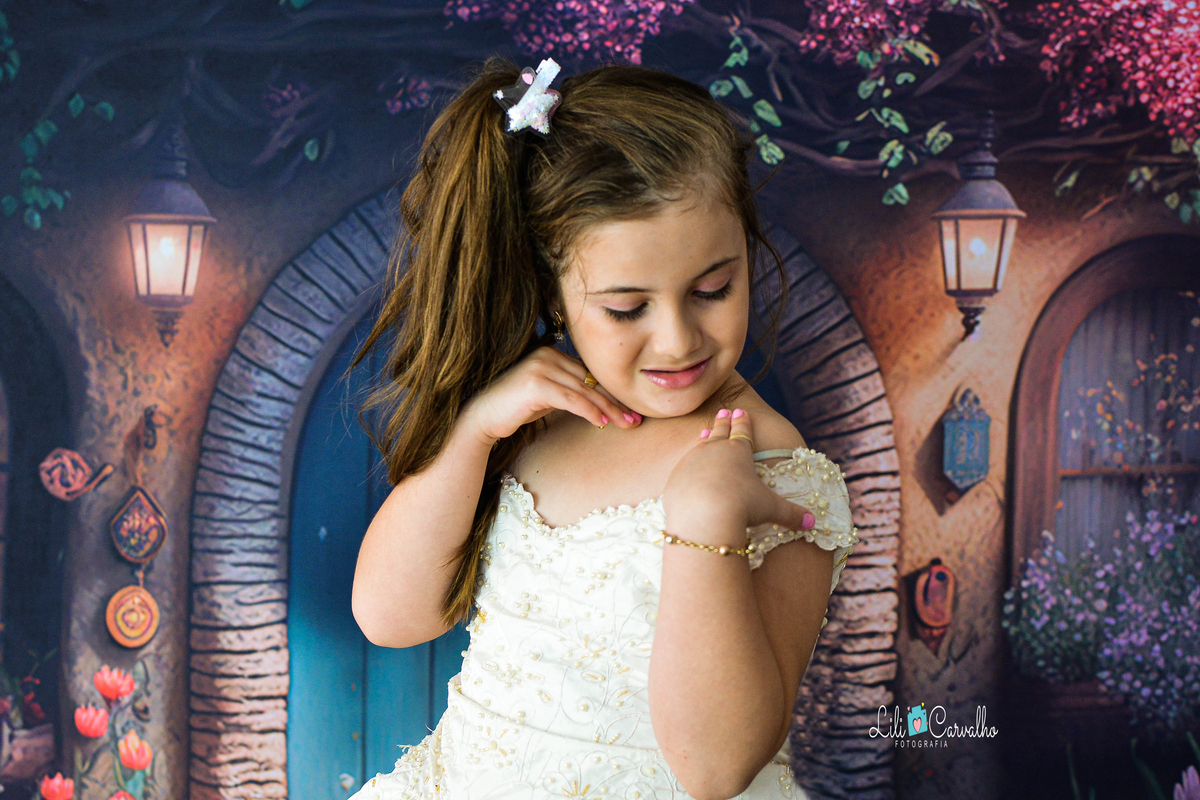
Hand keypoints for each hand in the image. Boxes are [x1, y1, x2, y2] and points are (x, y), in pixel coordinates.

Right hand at [461, 346, 641, 444]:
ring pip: (585, 391)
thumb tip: (600, 401)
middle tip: (635, 419)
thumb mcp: (548, 395)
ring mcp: (541, 367)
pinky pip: (571, 399)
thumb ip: (570, 391)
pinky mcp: (537, 384)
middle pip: (591, 381)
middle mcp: (548, 355)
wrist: (482, 416)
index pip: (589, 375)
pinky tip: (602, 423)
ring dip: (608, 409)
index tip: (630, 410)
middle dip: (615, 402)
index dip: (611, 393)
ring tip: (626, 424)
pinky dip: (590, 412)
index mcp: (552, 353)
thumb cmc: (515, 407)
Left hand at [662, 408, 813, 543]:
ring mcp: (692, 461)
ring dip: (705, 437)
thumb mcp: (770, 510)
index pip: (742, 432)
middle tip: (724, 411)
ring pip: (700, 445)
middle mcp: (714, 450)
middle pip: (720, 431)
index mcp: (738, 451)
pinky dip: (687, 463)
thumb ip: (790, 515)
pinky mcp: (676, 476)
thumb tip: (812, 523)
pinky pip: (683, 466)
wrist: (702, 515)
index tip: (742, 411)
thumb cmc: (741, 507)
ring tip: (705, 431)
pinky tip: (687, 464)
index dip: (743, 422)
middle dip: (723, 421)